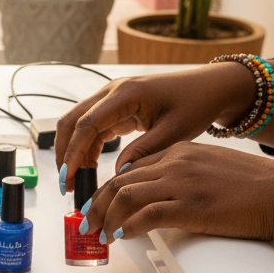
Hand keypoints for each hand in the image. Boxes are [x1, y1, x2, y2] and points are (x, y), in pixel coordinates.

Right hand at [54, 64, 257, 191]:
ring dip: (72, 153)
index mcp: (126, 93)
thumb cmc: (196, 104)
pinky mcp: (114, 108)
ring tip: (77, 183)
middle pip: (71, 122)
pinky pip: (91, 129)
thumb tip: (118, 174)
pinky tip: (89, 170)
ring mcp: (111, 98)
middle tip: (66, 184)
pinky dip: (85, 150)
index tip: (68, 177)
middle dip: (64, 153)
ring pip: (77, 126)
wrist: (209, 88)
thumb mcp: (174, 133)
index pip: (87, 124)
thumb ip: (144, 152)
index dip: (73, 152)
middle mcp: (112, 91)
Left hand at [77, 142, 273, 244]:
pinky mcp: (190, 206)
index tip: (98, 205)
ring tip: (100, 235)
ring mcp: (182, 183)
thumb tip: (160, 201)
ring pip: (126, 196)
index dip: (108, 188)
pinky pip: (146, 215)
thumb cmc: (254, 188)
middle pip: (120, 181)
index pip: (131, 168)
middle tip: (87, 223)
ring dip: (106, 217)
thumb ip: (183, 177)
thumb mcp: (211, 170)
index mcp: (180, 151)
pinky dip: (128, 227)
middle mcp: (176, 162)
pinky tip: (122, 237)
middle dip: (97, 203)